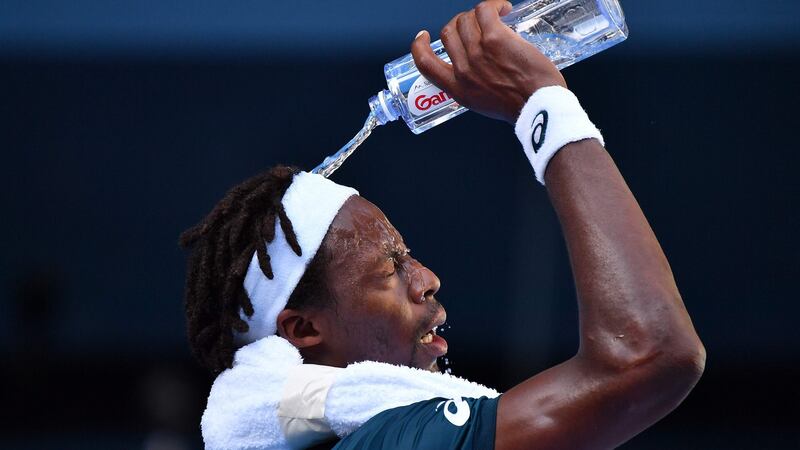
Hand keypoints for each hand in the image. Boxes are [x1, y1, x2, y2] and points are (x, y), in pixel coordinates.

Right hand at [411, 0, 566, 123]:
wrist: (538, 105)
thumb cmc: (520, 106)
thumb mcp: (482, 103)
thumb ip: (472, 85)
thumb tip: (476, 69)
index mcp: (457, 88)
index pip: (425, 64)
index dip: (420, 46)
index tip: (423, 37)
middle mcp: (463, 69)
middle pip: (448, 32)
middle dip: (461, 24)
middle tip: (477, 25)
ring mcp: (477, 52)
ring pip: (465, 19)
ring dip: (479, 13)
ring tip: (497, 15)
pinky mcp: (495, 38)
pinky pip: (484, 9)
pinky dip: (494, 5)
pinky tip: (504, 8)